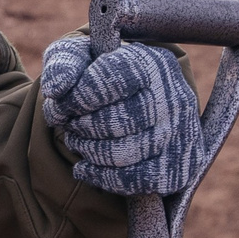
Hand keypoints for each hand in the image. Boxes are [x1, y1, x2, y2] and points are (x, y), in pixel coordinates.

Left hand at [37, 36, 202, 196]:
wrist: (132, 103)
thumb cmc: (99, 76)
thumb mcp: (78, 56)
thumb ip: (63, 63)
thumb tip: (58, 88)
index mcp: (150, 63)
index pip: (113, 80)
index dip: (79, 97)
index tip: (63, 105)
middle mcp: (173, 96)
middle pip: (118, 121)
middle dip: (82, 127)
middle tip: (71, 125)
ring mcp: (181, 135)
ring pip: (125, 154)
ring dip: (90, 151)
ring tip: (78, 142)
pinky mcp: (179, 168)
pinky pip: (137, 181)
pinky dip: (103, 177)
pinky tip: (86, 168)